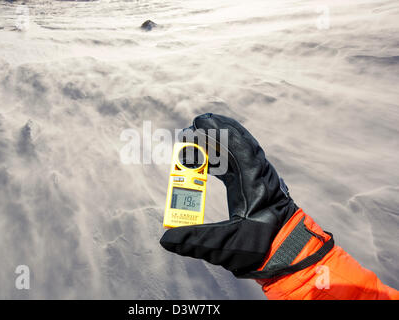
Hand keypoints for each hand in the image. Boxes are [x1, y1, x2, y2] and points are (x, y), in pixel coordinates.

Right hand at [160, 113, 298, 276]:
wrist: (287, 254)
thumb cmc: (263, 249)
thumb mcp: (228, 246)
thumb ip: (197, 241)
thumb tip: (167, 240)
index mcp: (256, 183)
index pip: (239, 147)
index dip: (219, 132)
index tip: (199, 122)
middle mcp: (258, 175)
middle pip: (236, 143)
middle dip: (213, 132)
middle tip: (190, 128)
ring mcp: (255, 179)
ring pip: (235, 151)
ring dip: (215, 143)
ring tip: (194, 138)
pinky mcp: (251, 185)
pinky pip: (233, 163)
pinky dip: (218, 158)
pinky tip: (205, 160)